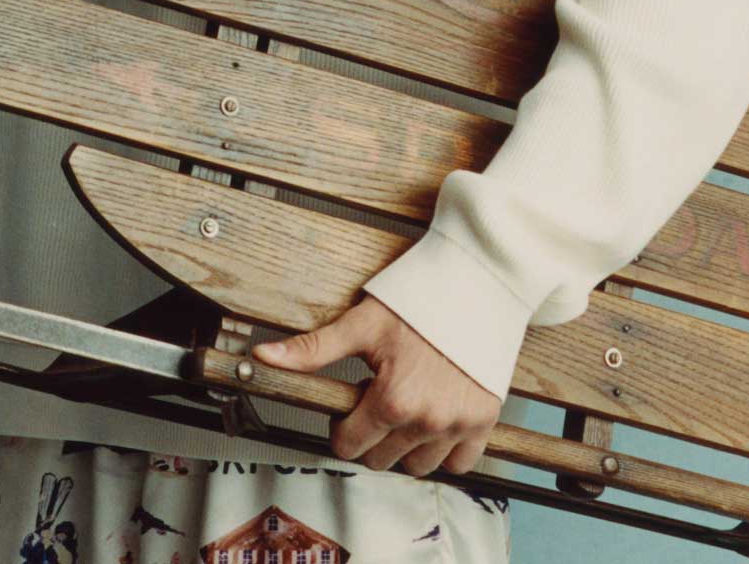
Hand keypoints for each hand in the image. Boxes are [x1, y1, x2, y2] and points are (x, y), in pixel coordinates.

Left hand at [252, 295, 502, 477]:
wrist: (477, 282)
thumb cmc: (421, 296)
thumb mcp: (362, 321)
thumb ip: (314, 348)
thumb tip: (265, 356)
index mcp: (392, 401)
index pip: (349, 445)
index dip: (341, 425)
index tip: (348, 403)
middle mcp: (426, 421)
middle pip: (380, 459)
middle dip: (371, 434)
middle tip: (376, 397)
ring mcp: (458, 425)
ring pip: (418, 466)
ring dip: (405, 444)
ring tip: (405, 404)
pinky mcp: (484, 422)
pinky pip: (460, 463)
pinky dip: (445, 449)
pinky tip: (434, 418)